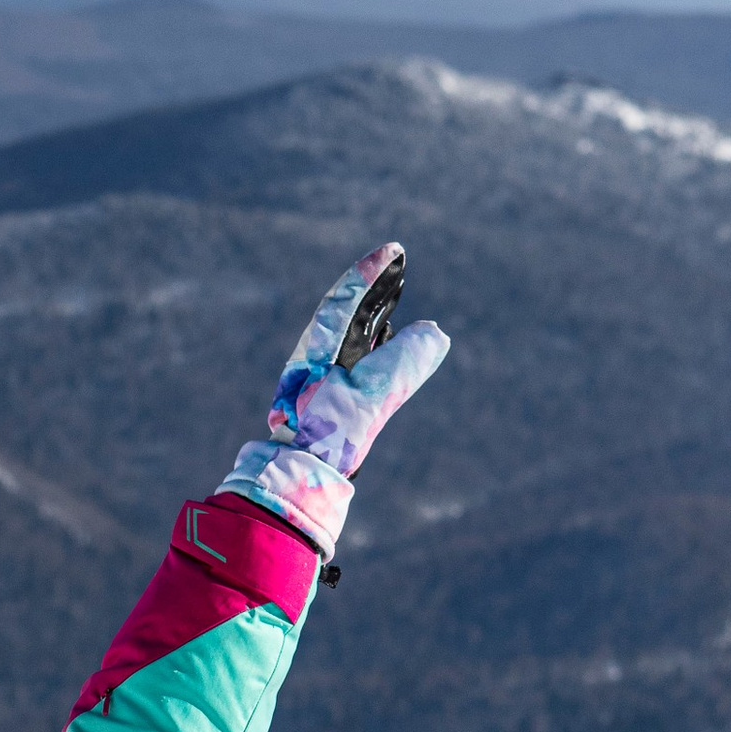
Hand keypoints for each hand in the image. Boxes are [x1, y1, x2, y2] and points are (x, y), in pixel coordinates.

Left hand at [218, 245, 449, 558]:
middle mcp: (316, 362)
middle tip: (396, 263)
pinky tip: (384, 341)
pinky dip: (371, 344)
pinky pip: (352, 360)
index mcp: (316, 354)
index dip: (368, 276)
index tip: (392, 250)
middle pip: (345, 315)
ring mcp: (321, 381)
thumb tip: (435, 331)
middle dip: (372, 290)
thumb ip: (400, 366)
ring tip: (394, 292)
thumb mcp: (367, 399)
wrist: (295, 481)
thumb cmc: (327, 440)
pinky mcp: (329, 402)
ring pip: (348, 337)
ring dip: (371, 314)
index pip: (342, 304)